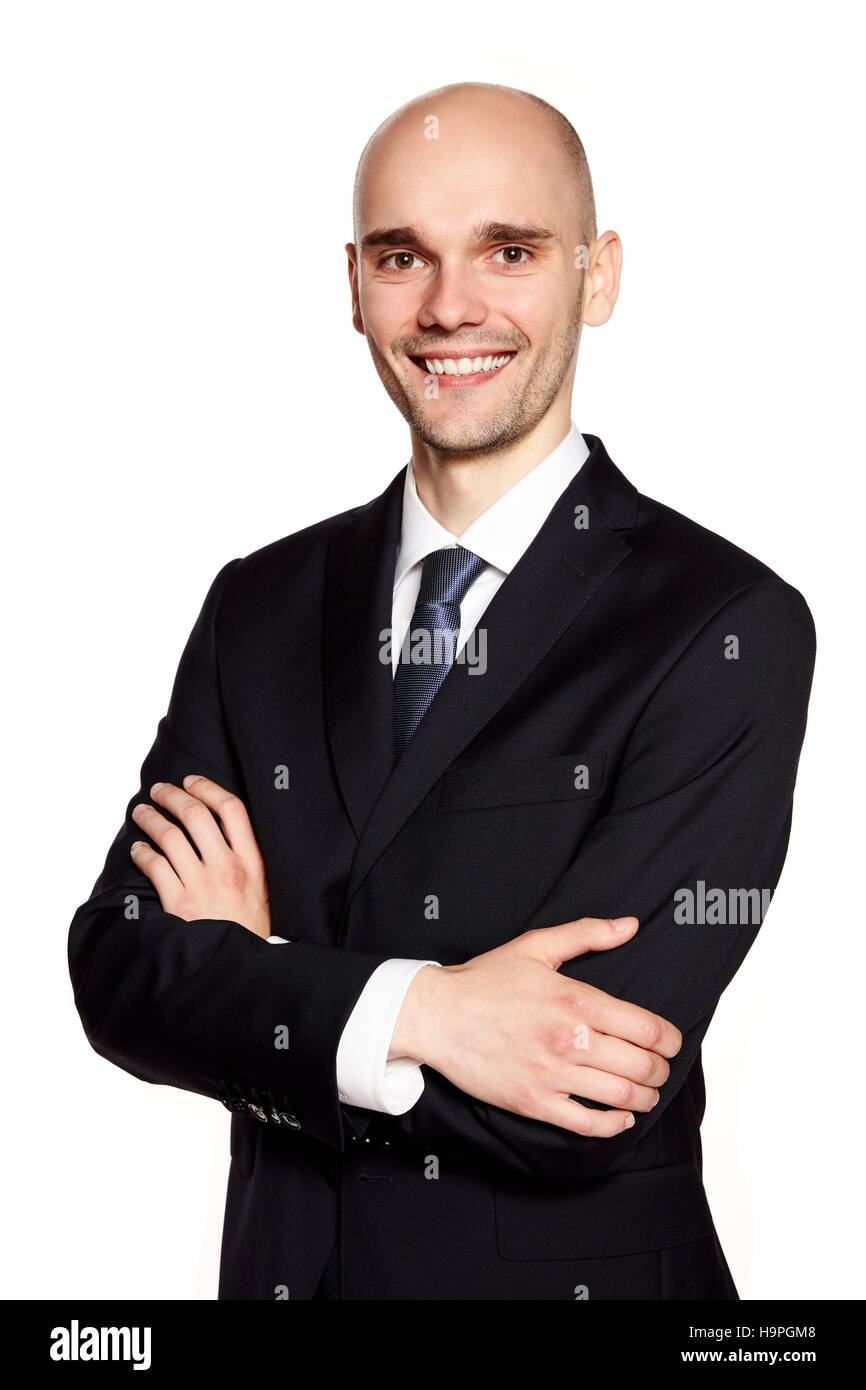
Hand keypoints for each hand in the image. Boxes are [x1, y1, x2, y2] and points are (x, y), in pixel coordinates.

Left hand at [130, 775, 270, 939]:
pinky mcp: (180, 903)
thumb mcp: (262, 890)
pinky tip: (138, 850)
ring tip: (141, 813)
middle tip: (158, 791)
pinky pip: (155, 865)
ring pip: (170, 835)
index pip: (231, 809)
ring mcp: (203, 884)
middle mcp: (228, 868)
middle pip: (195, 814)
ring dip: (150, 818)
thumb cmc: (250, 930)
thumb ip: (245, 860)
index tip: (191, 781)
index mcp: (252, 861)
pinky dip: (142, 852)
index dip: (207, 788)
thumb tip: (220, 830)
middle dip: (172, 796)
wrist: (240, 968)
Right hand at [391, 917, 681, 1137]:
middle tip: (659, 1068)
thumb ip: (587, 934)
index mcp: (576, 1000)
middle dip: (660, 1070)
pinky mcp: (534, 1102)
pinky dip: (614, 1125)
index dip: (670, 1040)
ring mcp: (553, 1075)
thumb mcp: (536, 947)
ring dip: (645, 1098)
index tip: (671, 1043)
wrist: (436, 1015)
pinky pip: (587, 1125)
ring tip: (646, 1093)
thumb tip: (629, 925)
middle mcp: (570, 1039)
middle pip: (641, 1066)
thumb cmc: (484, 981)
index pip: (647, 1028)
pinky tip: (621, 1118)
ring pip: (621, 1096)